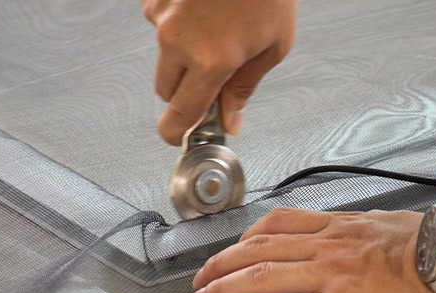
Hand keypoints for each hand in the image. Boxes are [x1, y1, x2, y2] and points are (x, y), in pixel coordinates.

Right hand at [141, 0, 297, 143]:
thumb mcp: (274, 43)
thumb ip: (245, 86)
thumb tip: (231, 120)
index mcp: (210, 61)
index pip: (180, 115)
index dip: (177, 133)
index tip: (179, 137)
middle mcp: (177, 41)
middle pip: (165, 90)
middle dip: (185, 91)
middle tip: (212, 75)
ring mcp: (161, 16)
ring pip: (164, 53)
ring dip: (183, 51)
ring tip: (217, 24)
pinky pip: (162, 21)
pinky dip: (180, 20)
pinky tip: (204, 5)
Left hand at [190, 207, 435, 292]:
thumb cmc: (433, 245)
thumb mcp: (388, 223)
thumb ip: (359, 232)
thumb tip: (348, 240)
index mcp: (338, 226)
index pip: (276, 223)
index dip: (244, 236)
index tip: (231, 246)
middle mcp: (326, 245)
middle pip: (257, 249)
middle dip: (221, 262)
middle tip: (201, 276)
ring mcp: (329, 274)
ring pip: (260, 276)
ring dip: (223, 287)